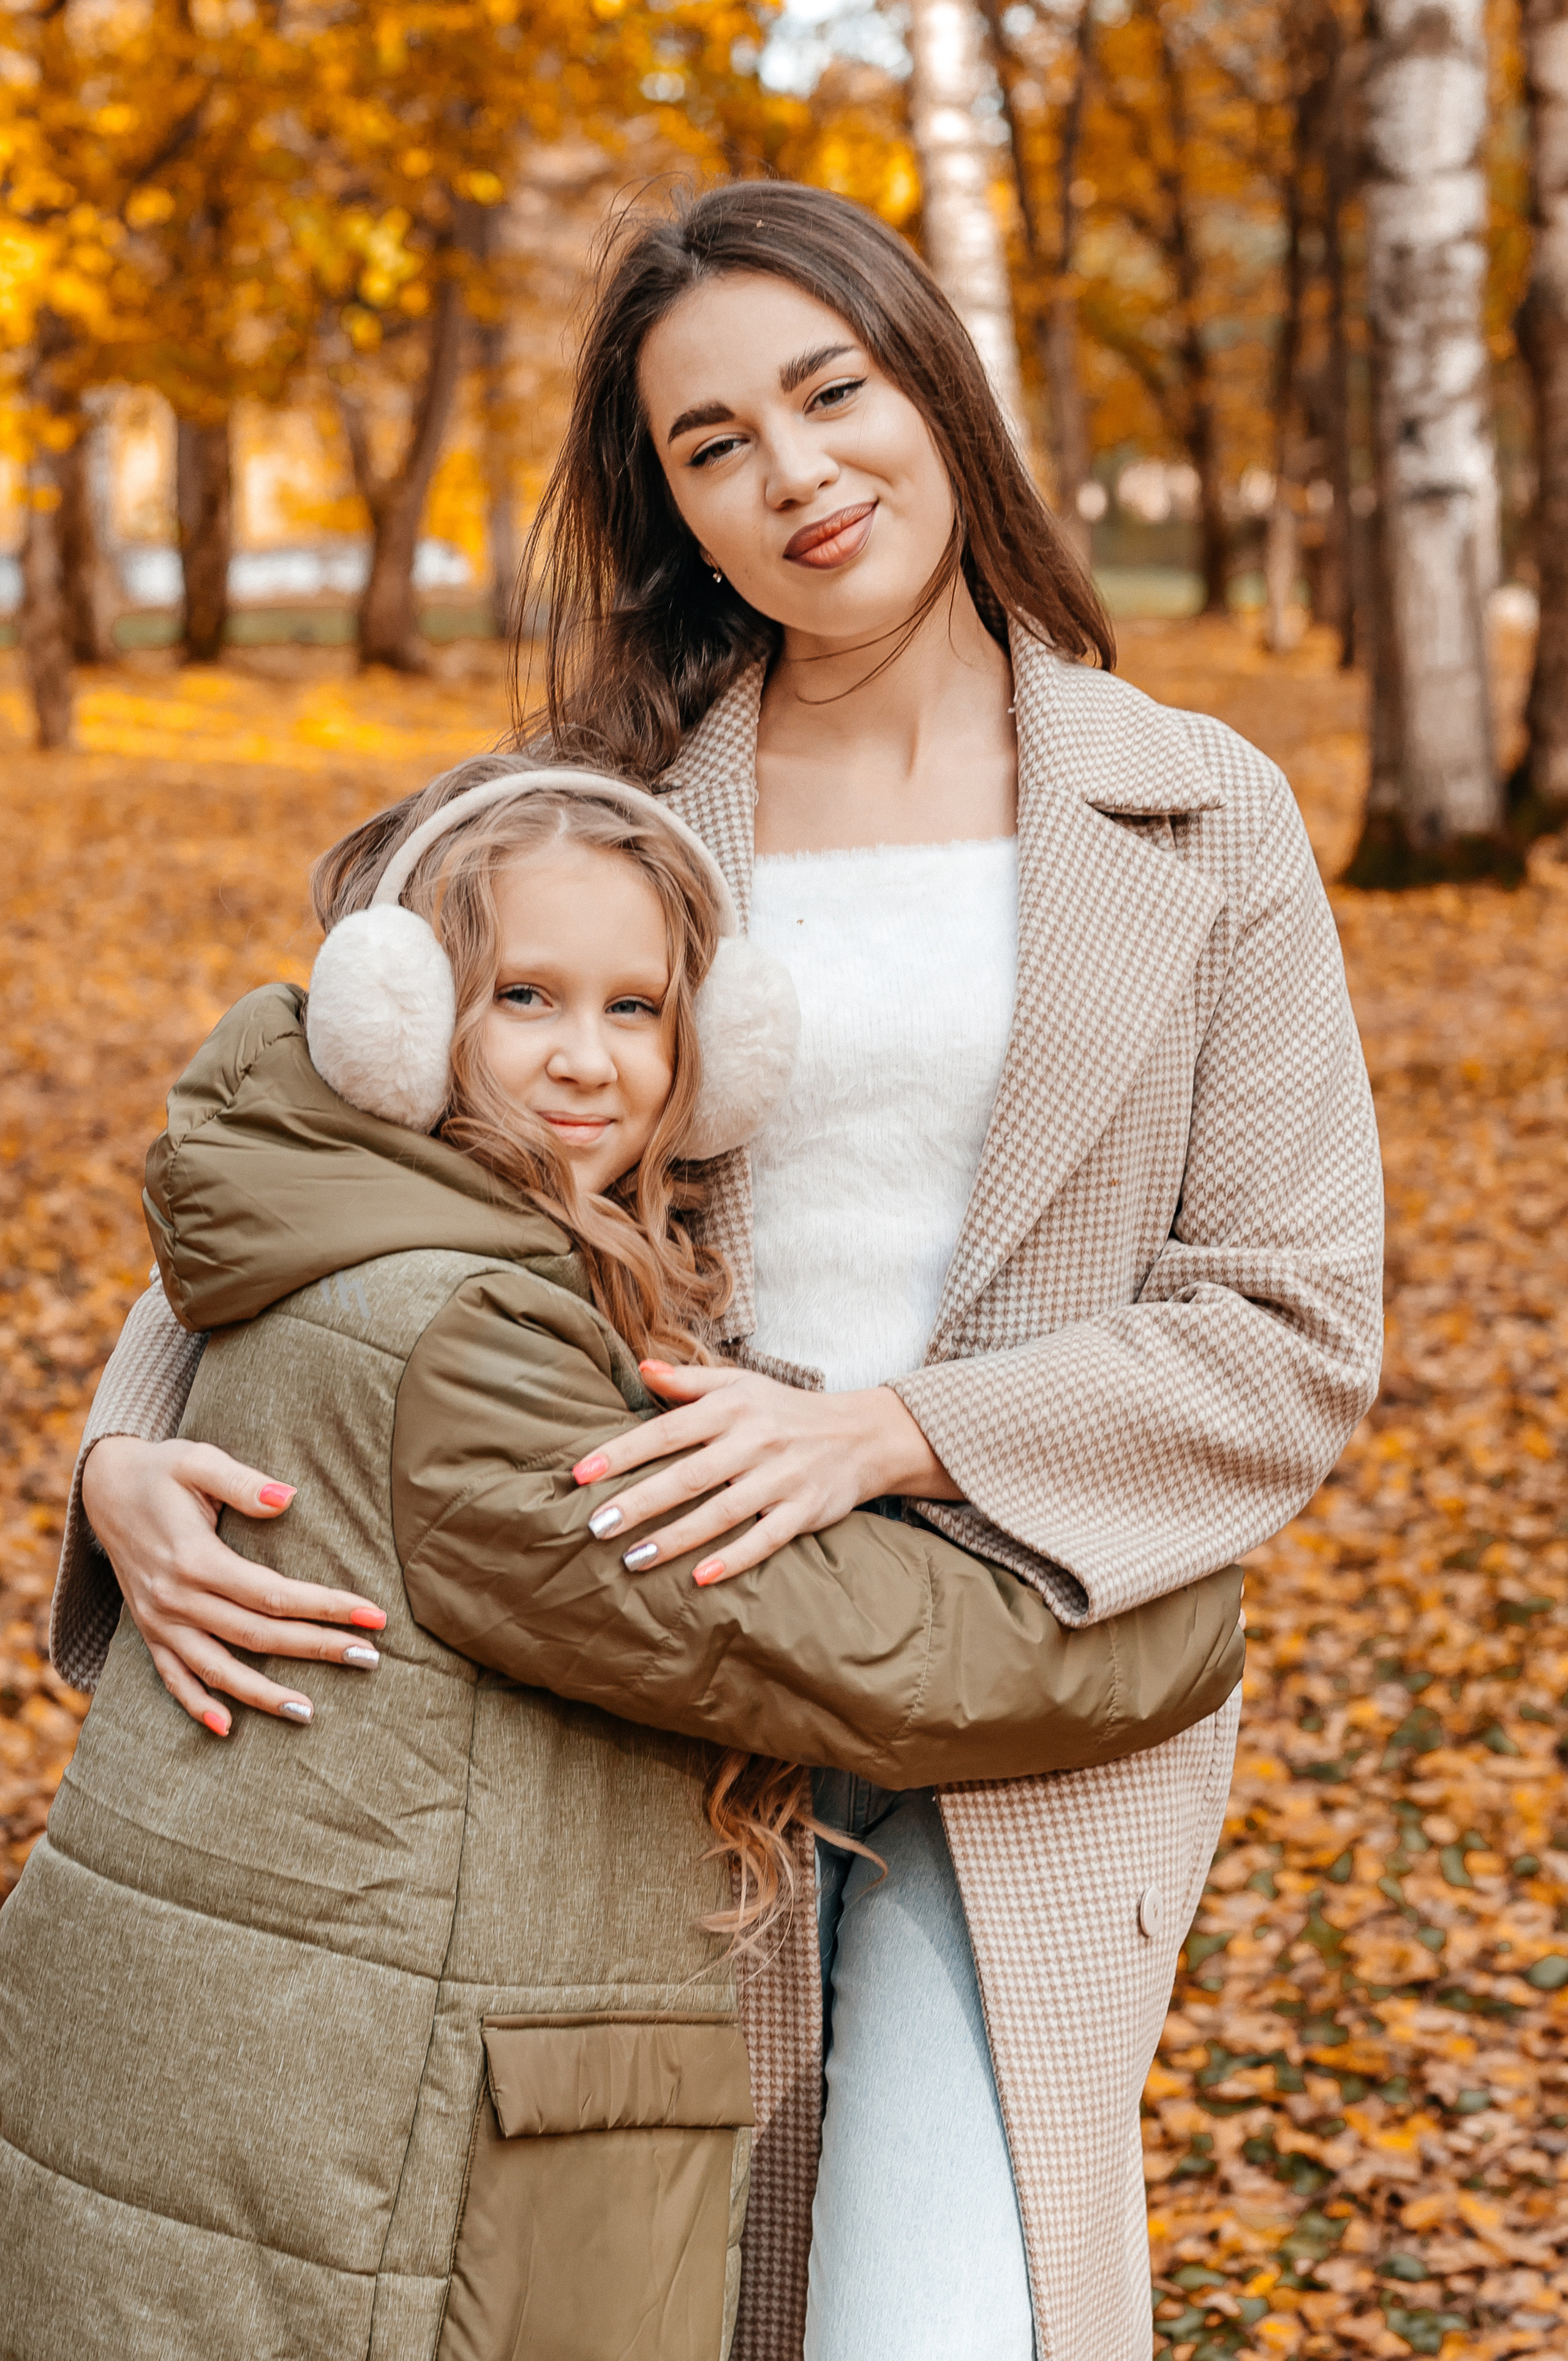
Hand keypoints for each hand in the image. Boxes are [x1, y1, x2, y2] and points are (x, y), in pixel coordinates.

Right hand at [80, 1436, 387, 1734]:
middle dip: (316, 1648)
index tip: (372, 1615)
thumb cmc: (163, 1471)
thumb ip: (243, 1482)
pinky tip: (227, 1728)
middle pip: (256, 1635)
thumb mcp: (198, 1461)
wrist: (105, 1489)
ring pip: (218, 1669)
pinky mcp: (149, 1631)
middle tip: (368, 1658)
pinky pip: (172, 1678)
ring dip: (263, 1694)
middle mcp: (176, 1598)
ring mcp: (160, 1621)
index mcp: (195, 1559)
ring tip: (309, 1711)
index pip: (272, 1594)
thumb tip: (288, 1498)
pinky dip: (197, 1705)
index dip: (325, 1606)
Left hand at [571, 1361, 960, 1585]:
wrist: (863, 1434)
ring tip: (633, 1559)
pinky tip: (699, 1577)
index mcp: (732, 1408)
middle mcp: (755, 1441)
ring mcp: (781, 1478)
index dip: (623, 1452)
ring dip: (676, 1538)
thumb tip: (641, 1368)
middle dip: (640, 1502)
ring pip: (722, 1512)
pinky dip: (734, 1558)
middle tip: (596, 1526)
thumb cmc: (785, 1410)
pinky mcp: (805, 1511)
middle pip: (688, 1475)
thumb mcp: (741, 1384)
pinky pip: (766, 1538)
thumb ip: (689, 1382)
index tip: (582, 1474)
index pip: (667, 1430)